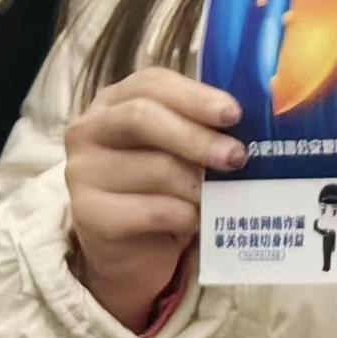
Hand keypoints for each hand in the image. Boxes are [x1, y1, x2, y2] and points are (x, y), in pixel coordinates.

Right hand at [62, 67, 244, 330]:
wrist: (132, 254)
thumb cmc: (162, 191)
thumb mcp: (180, 152)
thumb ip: (203, 128)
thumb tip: (254, 116)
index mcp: (114, 102)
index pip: (151, 83)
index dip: (195, 96)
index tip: (233, 114)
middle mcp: (89, 130)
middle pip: (142, 117)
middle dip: (196, 136)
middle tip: (236, 156)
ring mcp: (82, 171)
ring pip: (155, 168)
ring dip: (198, 185)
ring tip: (220, 197)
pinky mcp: (88, 214)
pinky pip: (152, 210)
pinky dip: (185, 216)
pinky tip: (195, 221)